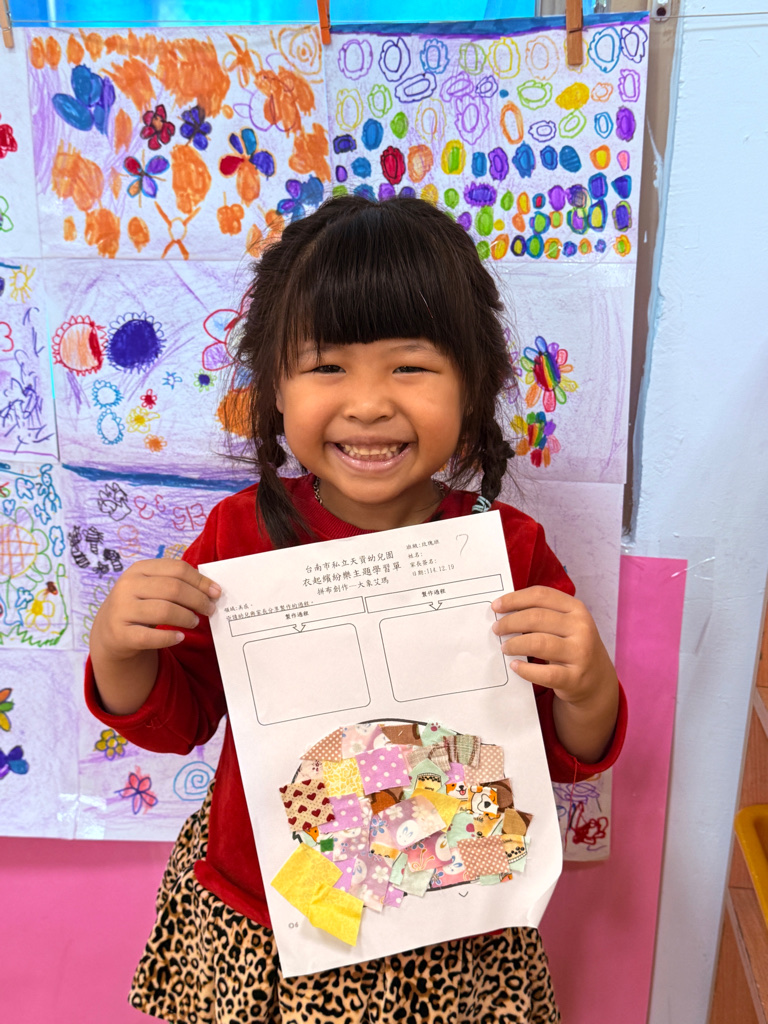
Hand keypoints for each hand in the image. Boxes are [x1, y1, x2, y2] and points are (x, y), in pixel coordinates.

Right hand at [90, 558, 220, 660]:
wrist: (110, 631)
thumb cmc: (141, 605)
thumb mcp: (152, 587)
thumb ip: (176, 583)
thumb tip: (212, 589)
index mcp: (139, 569)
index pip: (177, 569)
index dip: (200, 581)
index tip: (216, 592)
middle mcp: (127, 586)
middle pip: (173, 589)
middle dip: (197, 600)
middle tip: (210, 609)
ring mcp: (121, 610)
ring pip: (164, 611)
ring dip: (186, 617)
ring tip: (195, 622)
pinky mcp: (119, 633)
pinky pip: (151, 636)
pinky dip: (170, 637)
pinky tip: (180, 637)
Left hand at [491, 586, 618, 762]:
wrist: (596, 680)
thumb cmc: (572, 646)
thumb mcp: (566, 624)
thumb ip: (543, 614)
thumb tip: (505, 611)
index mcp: (576, 609)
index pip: (541, 595)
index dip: (515, 599)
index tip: (496, 606)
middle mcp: (581, 628)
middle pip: (536, 617)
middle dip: (510, 622)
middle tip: (497, 629)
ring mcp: (580, 653)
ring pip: (539, 643)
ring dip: (515, 644)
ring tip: (505, 647)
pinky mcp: (575, 678)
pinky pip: (545, 673)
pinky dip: (526, 669)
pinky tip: (515, 666)